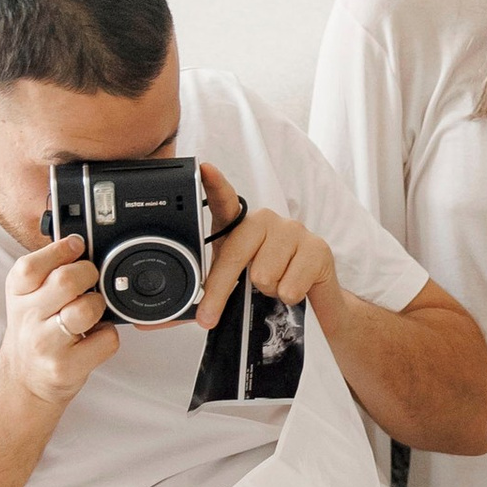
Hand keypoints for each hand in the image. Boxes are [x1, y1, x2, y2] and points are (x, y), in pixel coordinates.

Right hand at [0, 233, 117, 408]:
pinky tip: (94, 337)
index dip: (61, 250)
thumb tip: (79, 242)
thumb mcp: (29, 296)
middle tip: (90, 281)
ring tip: (91, 313)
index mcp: (17, 293)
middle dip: (88, 274)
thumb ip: (48, 270)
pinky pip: (106, 339)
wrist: (25, 379)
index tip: (77, 246)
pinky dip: (108, 335)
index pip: (32, 265)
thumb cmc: (36, 330)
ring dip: (98, 306)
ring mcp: (46, 344)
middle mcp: (27, 317)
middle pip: (66, 281)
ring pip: (87, 309)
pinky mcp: (66, 367)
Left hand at [197, 165, 335, 328]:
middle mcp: (266, 221)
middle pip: (238, 255)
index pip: (225, 202)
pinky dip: (288, 298)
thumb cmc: (270, 286)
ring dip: (268, 292)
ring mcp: (294, 230)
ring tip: (276, 286)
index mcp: (241, 225)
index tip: (205, 169)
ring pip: (263, 275)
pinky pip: (289, 287)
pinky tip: (296, 288)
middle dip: (221, 290)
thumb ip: (209, 289)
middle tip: (210, 317)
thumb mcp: (234, 285)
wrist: (315, 301)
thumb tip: (168, 318)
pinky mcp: (318, 248)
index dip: (215, 184)